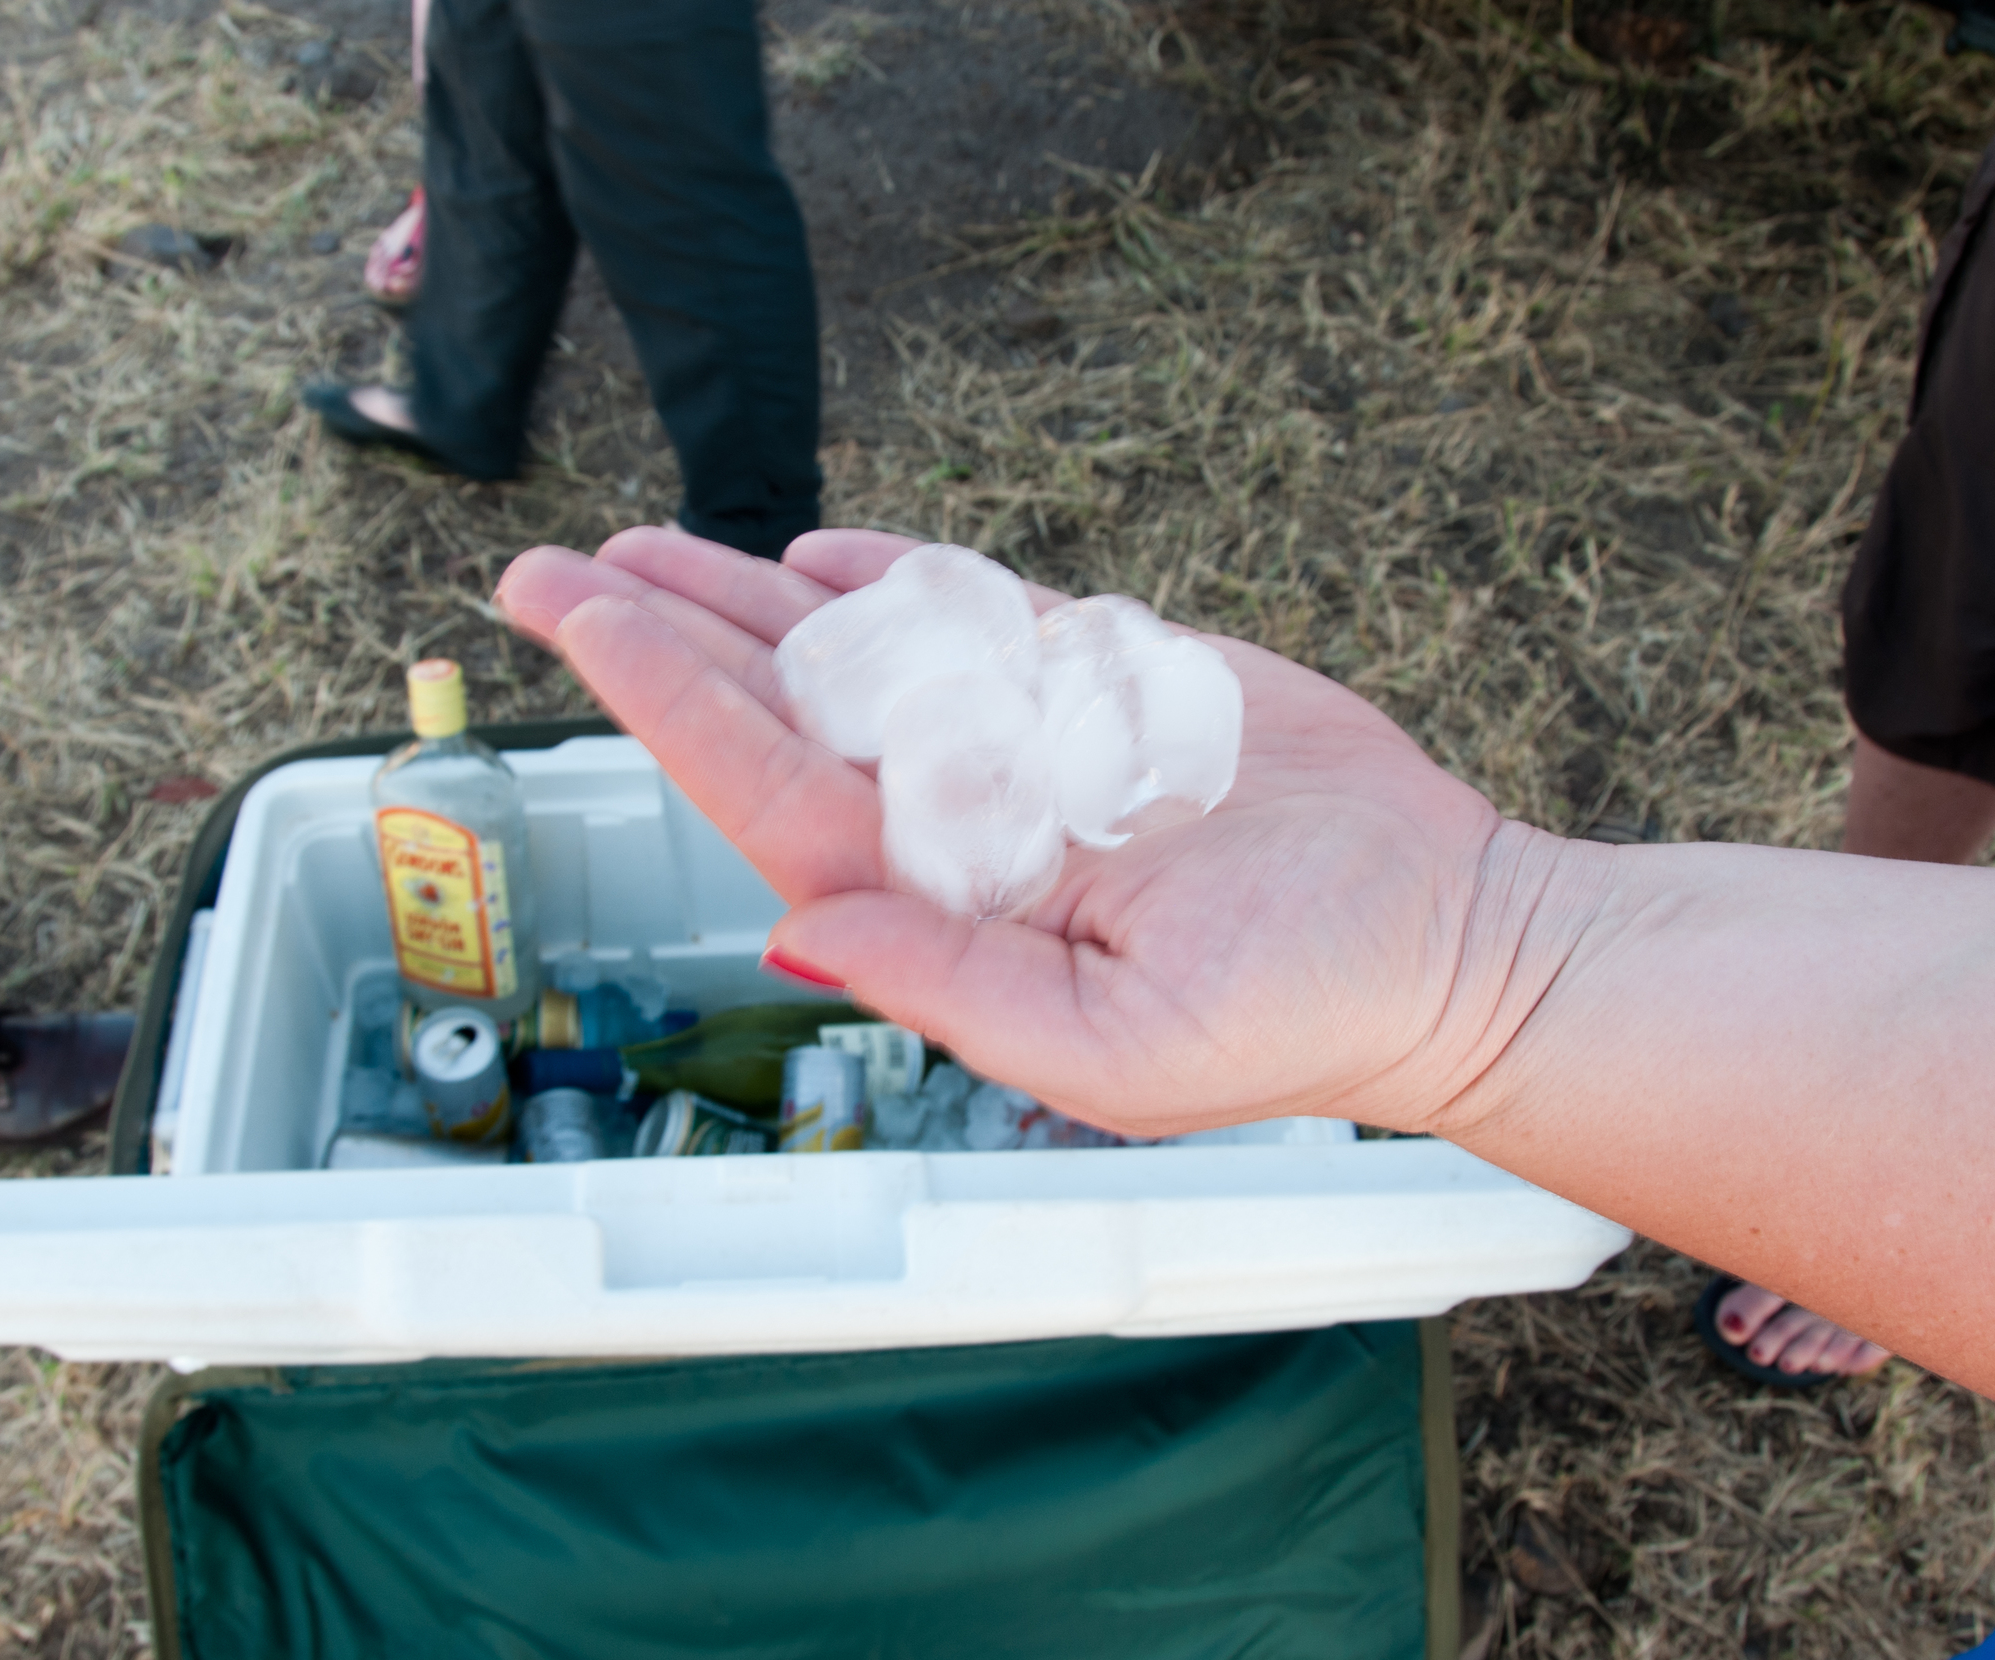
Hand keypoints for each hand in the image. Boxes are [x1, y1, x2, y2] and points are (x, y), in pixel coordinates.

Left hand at [495, 526, 1580, 1138]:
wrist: (1445, 940)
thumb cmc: (1297, 1016)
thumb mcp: (1116, 1050)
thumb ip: (948, 983)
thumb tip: (793, 920)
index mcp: (945, 898)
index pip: (767, 787)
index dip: (664, 697)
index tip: (577, 620)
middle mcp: (963, 815)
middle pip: (779, 708)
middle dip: (663, 636)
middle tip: (549, 570)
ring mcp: (1028, 743)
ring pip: (855, 652)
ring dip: (746, 600)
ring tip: (643, 549)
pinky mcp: (1108, 686)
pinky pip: (972, 620)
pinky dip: (891, 580)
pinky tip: (814, 557)